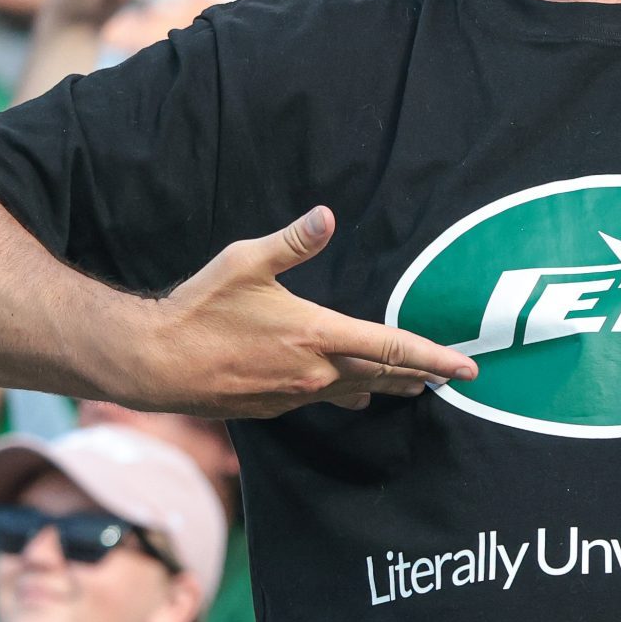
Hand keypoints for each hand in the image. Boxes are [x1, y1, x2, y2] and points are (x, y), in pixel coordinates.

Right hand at [148, 206, 477, 418]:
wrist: (153, 362)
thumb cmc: (199, 308)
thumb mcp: (246, 262)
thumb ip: (292, 242)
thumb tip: (326, 216)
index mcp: (318, 335)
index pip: (392, 348)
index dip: (435, 359)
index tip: (467, 369)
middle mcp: (315, 371)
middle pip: (381, 374)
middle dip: (418, 375)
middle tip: (448, 377)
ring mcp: (294, 393)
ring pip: (354, 390)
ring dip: (385, 386)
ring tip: (412, 386)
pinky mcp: (273, 406)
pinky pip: (323, 401)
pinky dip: (346, 395)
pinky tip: (353, 397)